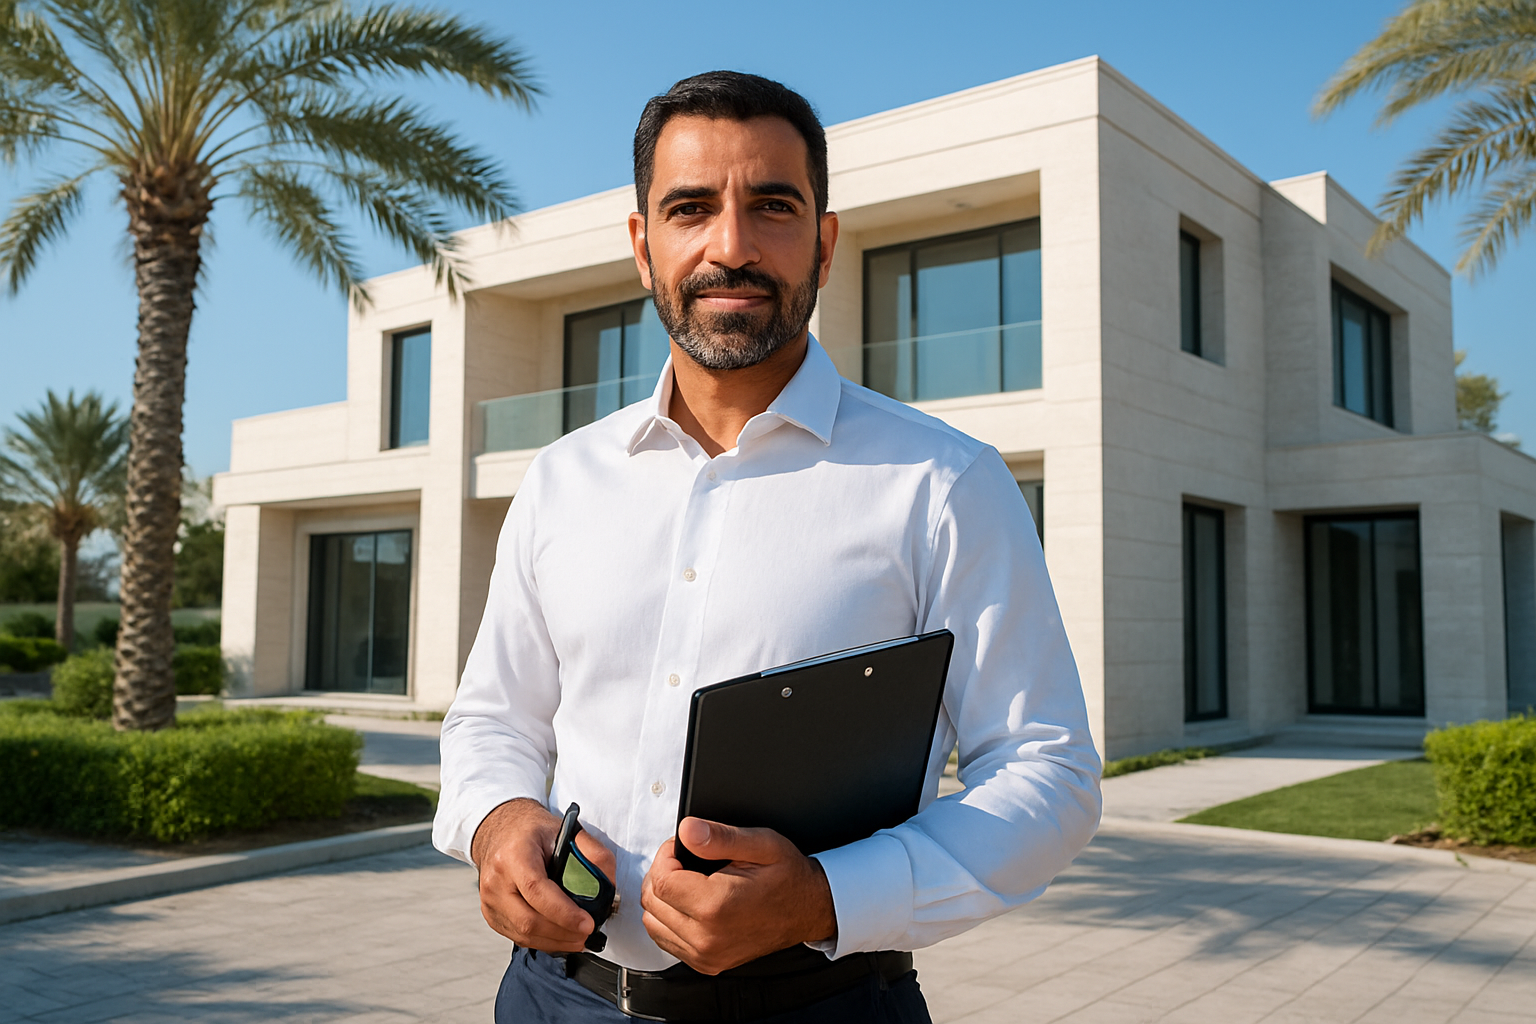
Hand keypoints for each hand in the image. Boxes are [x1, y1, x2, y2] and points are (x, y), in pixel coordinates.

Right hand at [470, 798, 616, 952]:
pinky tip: (559, 935)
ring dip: (555, 941)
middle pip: (528, 920)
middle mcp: (496, 880)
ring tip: (578, 938)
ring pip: (523, 934)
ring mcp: (489, 900)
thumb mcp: (566, 830)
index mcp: (514, 855)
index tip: (587, 923)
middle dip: (562, 933)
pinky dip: (542, 941)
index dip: (564, 912)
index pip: (537, 890)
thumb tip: (609, 884)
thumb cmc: (532, 832)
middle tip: (587, 934)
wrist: (500, 831)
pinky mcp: (491, 914)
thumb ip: (593, 853)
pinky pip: (518, 937)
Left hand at [641, 817, 836, 974]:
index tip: (681, 848)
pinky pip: (666, 940)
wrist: (809, 910)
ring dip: (662, 898)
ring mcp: (706, 955)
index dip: (665, 856)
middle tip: (685, 861)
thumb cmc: (788, 877)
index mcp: (718, 906)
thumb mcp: (762, 845)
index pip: (662, 880)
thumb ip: (721, 836)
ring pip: (653, 923)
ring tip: (686, 882)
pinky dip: (668, 920)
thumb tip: (688, 831)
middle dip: (662, 874)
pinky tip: (688, 904)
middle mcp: (708, 937)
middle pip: (653, 902)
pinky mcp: (706, 964)